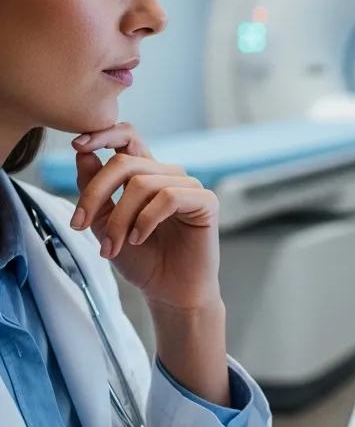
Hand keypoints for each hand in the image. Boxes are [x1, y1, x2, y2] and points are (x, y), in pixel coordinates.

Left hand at [70, 122, 220, 310]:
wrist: (169, 291)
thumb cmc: (142, 259)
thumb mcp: (105, 224)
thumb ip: (95, 190)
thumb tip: (82, 153)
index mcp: (146, 175)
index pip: (128, 138)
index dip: (103, 134)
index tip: (76, 145)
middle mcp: (168, 175)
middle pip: (125, 162)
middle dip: (95, 192)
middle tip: (81, 224)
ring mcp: (188, 187)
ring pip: (142, 183)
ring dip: (120, 218)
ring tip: (113, 246)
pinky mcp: (205, 202)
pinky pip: (168, 197)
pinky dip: (146, 219)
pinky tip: (139, 238)